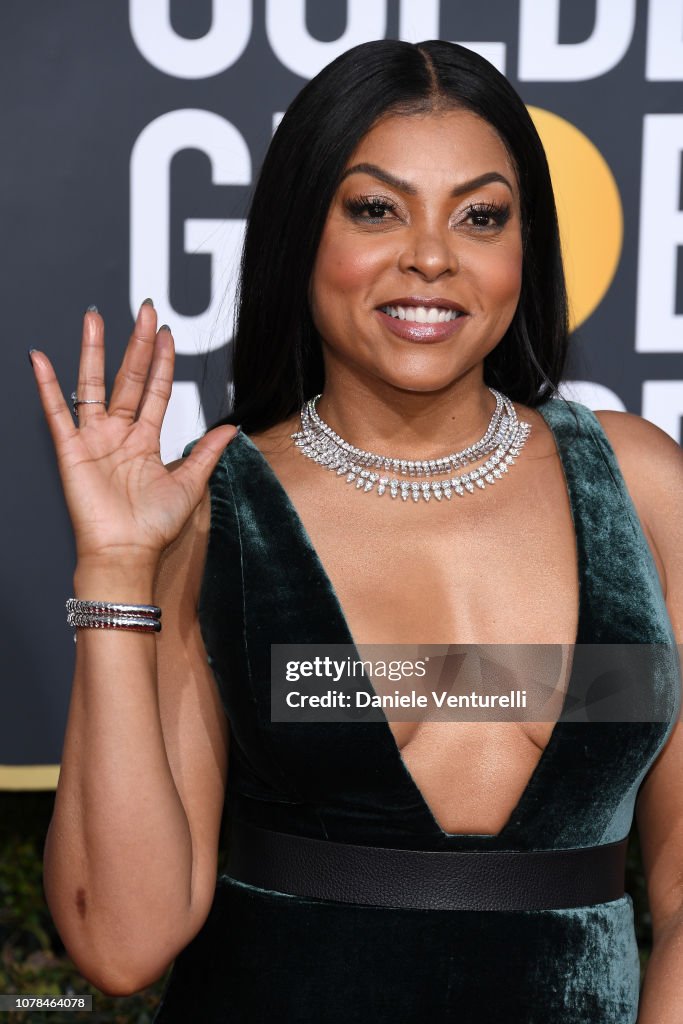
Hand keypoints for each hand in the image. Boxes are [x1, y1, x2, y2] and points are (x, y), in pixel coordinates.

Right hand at [29, 302, 237, 568]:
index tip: (167, 333)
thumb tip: (231, 427)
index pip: (154, 390)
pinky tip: (41, 359)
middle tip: (144, 310)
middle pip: (128, 378)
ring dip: (94, 351)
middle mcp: (119, 434)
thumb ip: (208, 453)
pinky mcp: (71, 450)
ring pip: (93, 385)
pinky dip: (47, 386)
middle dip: (136, 344)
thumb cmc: (153, 527)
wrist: (126, 553)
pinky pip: (57, 412)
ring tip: (94, 318)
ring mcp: (94, 439)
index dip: (161, 362)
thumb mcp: (190, 484)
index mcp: (145, 441)